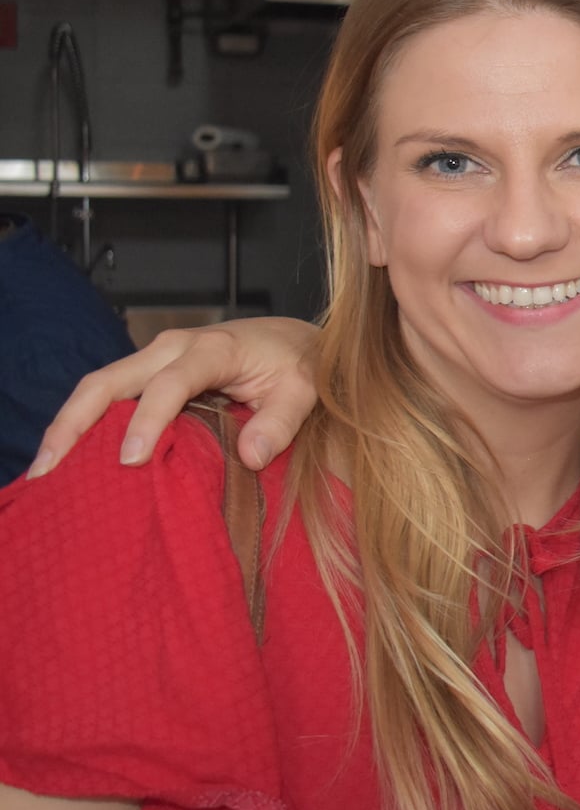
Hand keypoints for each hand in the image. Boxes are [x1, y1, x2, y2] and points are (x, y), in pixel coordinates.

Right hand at [29, 318, 322, 477]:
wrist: (296, 339)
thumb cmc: (300, 365)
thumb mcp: (304, 391)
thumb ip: (281, 422)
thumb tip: (251, 457)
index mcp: (212, 349)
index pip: (170, 383)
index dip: (148, 419)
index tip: (132, 459)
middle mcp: (173, 347)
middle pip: (110, 380)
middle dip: (75, 421)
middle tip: (51, 469)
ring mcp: (156, 357)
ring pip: (100, 386)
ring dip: (69, 425)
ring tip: (46, 471)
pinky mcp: (151, 371)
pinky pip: (111, 395)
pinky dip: (86, 423)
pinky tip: (72, 459)